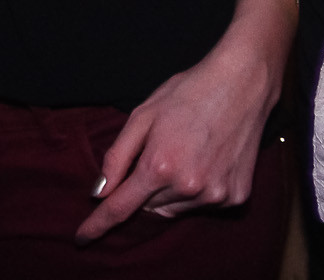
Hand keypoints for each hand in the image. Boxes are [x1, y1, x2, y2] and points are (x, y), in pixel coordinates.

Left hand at [76, 36, 277, 241]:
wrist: (242, 84)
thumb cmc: (188, 94)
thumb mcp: (143, 115)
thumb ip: (117, 157)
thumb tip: (99, 192)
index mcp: (160, 166)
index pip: (120, 207)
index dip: (98, 224)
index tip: (82, 238)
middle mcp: (188, 187)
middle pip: (148, 206)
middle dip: (145, 187)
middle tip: (160, 152)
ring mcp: (215, 195)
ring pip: (174, 209)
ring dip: (170, 191)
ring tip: (186, 153)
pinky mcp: (236, 197)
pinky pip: (202, 206)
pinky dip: (197, 191)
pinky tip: (206, 160)